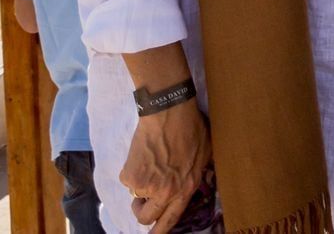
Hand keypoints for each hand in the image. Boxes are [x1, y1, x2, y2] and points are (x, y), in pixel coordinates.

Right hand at [120, 100, 211, 233]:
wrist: (169, 112)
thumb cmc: (192, 129)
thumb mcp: (205, 155)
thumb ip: (196, 174)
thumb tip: (192, 181)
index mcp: (185, 189)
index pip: (170, 220)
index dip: (160, 231)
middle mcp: (165, 193)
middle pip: (146, 218)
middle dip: (143, 212)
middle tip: (145, 200)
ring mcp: (145, 186)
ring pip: (136, 197)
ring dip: (140, 187)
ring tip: (150, 165)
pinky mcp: (129, 176)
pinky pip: (128, 180)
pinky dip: (133, 171)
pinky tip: (144, 154)